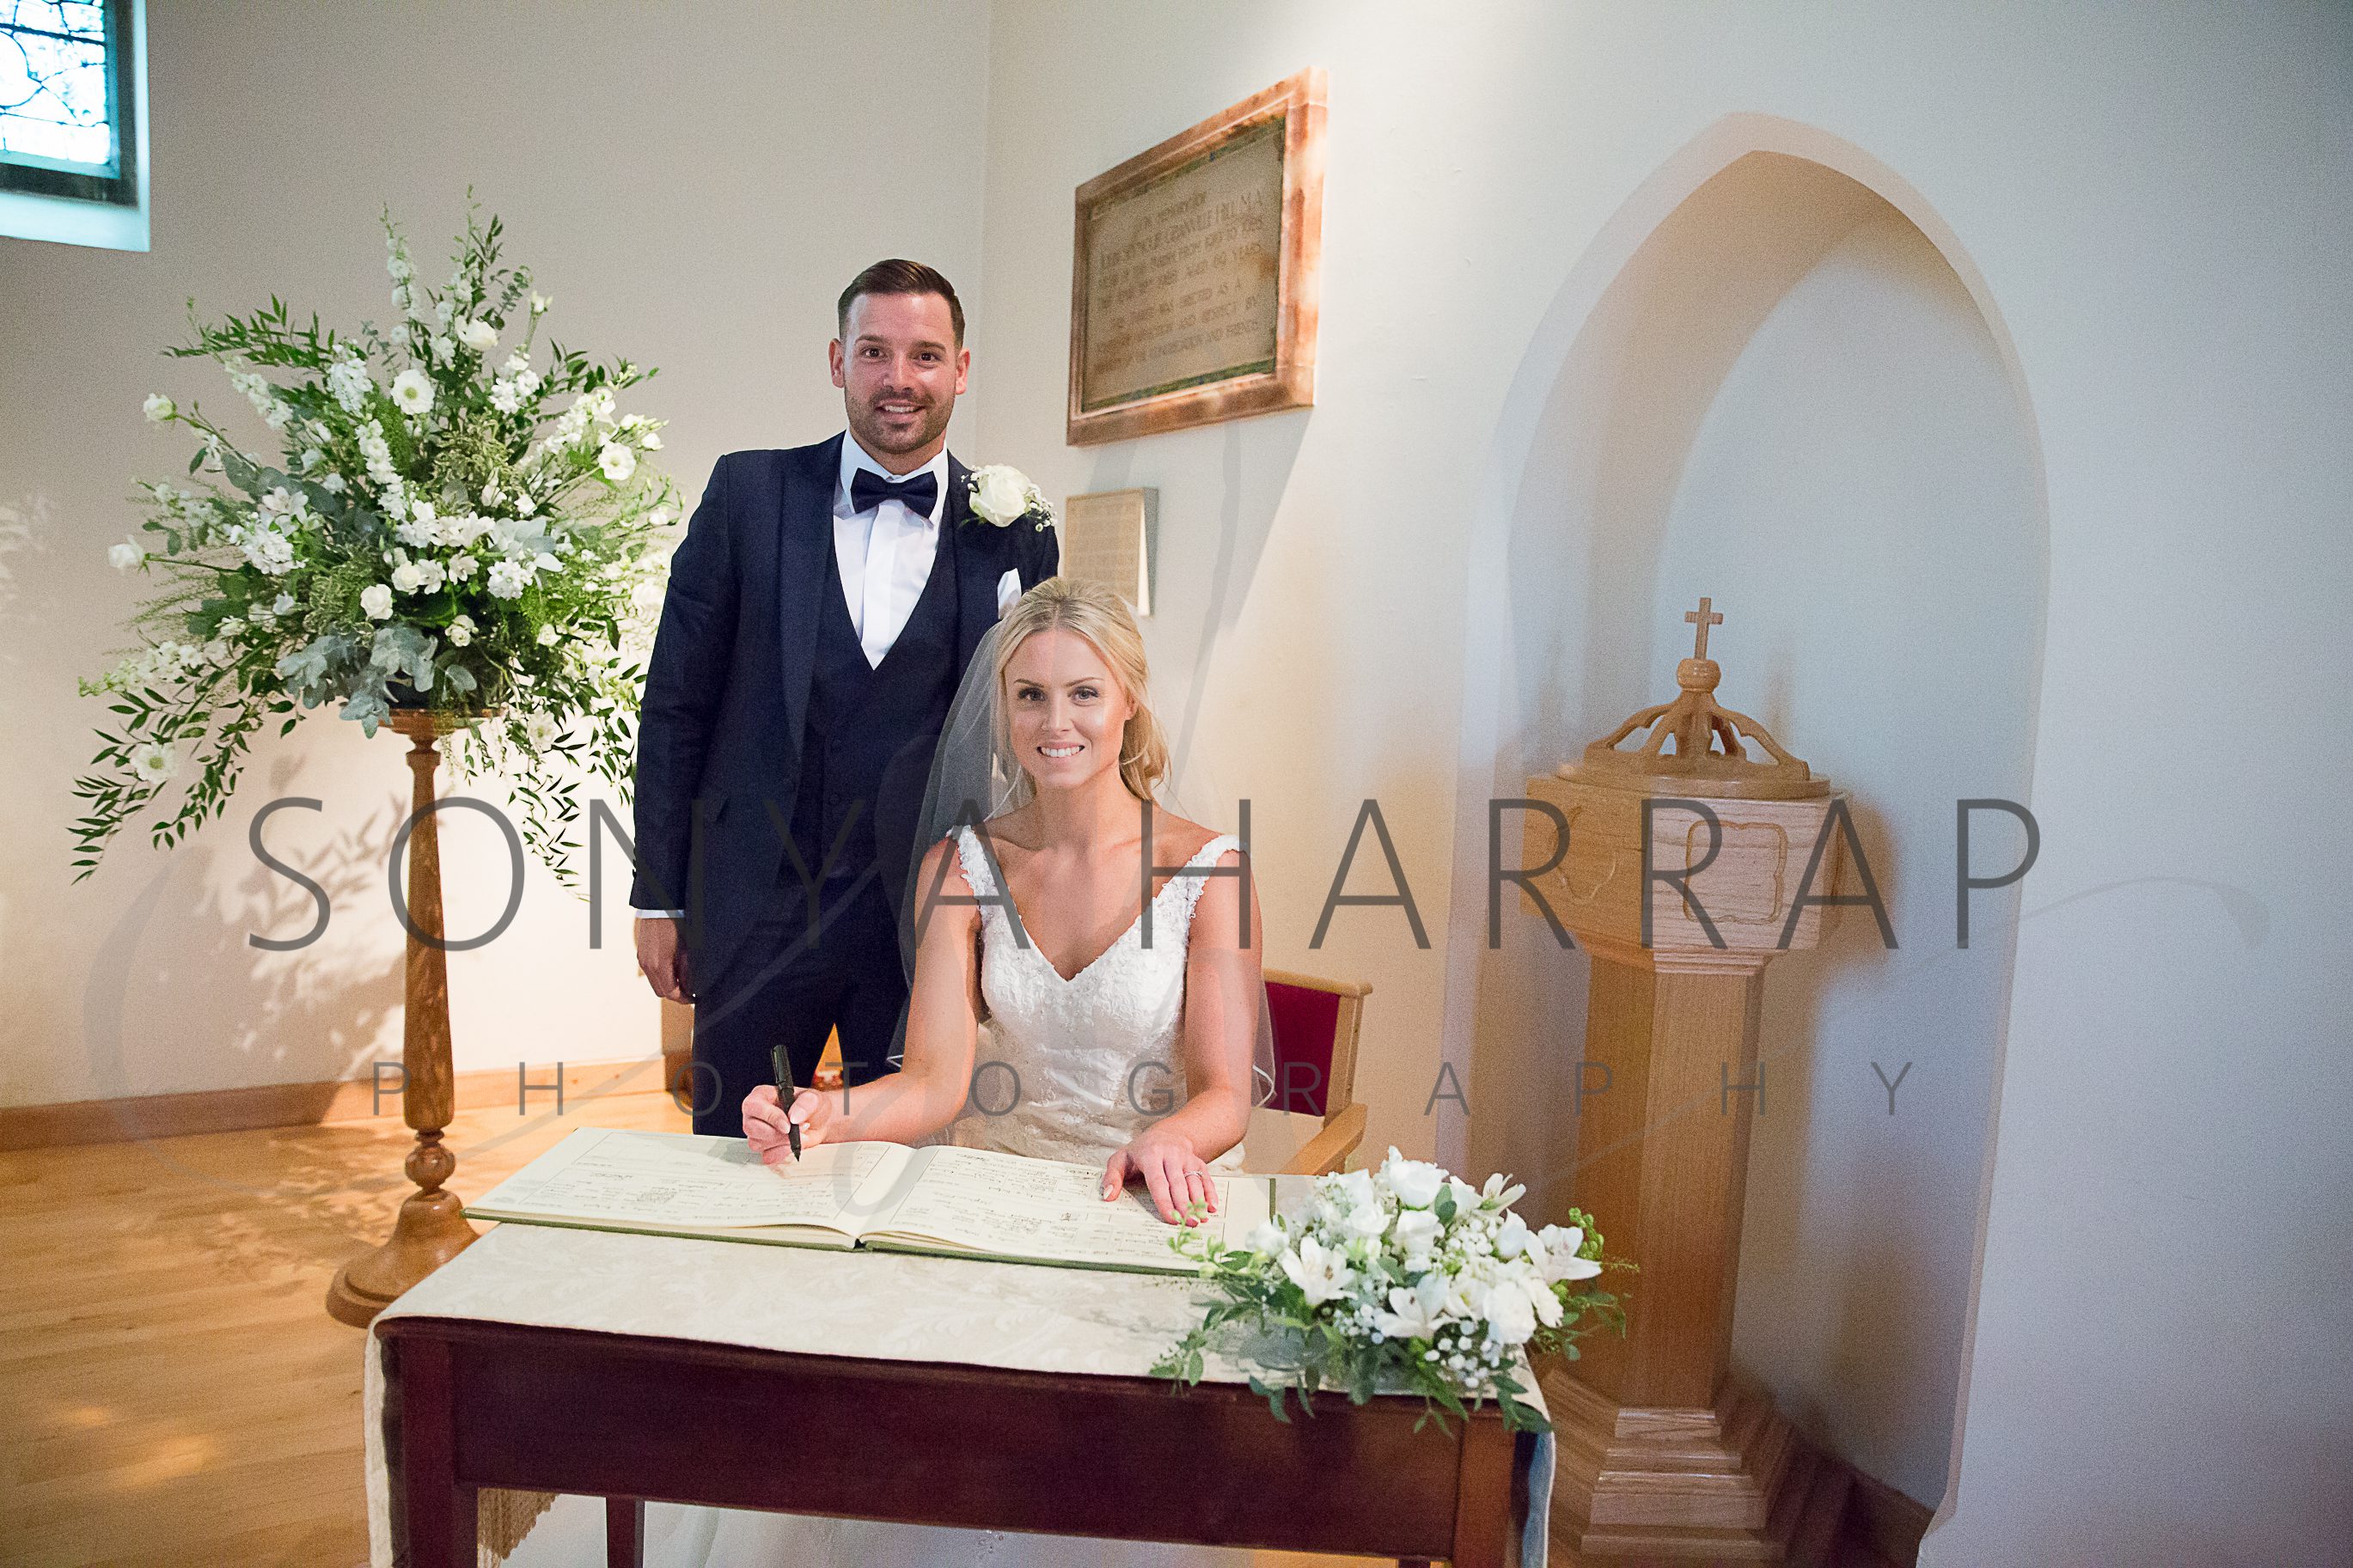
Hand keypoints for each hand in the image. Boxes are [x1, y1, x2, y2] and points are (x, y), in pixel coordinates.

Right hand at [636, 916, 692, 1001]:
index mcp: (659, 965)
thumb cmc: (677, 924)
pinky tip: (672, 969)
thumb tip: (690, 986)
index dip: (683, 999)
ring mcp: (642, 960)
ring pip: (655, 982)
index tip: (693, 998)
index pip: (670, 993)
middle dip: (675, 994)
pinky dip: (661, 976)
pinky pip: (650, 972)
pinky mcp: (641, 954)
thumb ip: (687, 970)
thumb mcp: (687, 949)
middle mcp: (647, 965)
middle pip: (661, 992)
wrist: (661, 906)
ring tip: (682, 980)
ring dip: (667, 985)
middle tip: (689, 992)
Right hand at [744, 1083, 834, 1164]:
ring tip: (799, 1135)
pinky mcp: (765, 1148)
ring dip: (781, 1143)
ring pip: (757, 1144)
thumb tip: (794, 1116)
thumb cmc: (812, 1106)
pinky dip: (782, 1153)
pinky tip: (793, 1145)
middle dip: (777, 1134)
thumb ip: (805, 1104)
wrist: (821, 1122)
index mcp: (762, 1095)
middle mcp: (756, 1114)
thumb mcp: (813, 1098)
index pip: (753, 1106)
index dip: (769, 1117)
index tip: (787, 1126)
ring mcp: (758, 1132)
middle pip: (752, 1128)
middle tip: (799, 1130)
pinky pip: (767, 1156)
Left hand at [1102, 1127, 1218, 1225]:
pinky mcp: (1198, 1161)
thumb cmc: (1140, 1152)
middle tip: (1188, 1224)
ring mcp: (1186, 1158)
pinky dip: (1210, 1192)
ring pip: (1194, 1181)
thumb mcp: (1121, 1159)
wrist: (1166, 1134)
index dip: (1165, 1201)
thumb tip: (1108, 1196)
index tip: (1170, 1218)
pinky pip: (1205, 1177)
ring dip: (1199, 1201)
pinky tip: (1212, 1206)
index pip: (1158, 1181)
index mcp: (1151, 1154)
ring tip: (1200, 1219)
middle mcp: (1171, 1155)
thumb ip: (1112, 1177)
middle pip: (1179, 1183)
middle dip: (1184, 1205)